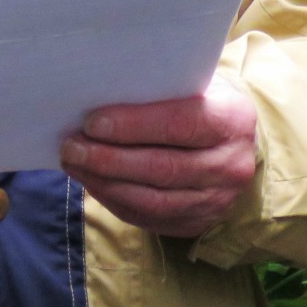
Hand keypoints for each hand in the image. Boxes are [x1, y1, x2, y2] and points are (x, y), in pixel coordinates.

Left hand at [58, 76, 257, 236]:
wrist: (235, 141)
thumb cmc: (200, 101)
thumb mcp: (191, 84)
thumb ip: (158, 90)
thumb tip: (97, 95)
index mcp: (232, 119)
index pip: (180, 124)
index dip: (134, 125)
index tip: (92, 122)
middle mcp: (231, 165)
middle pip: (163, 168)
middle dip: (109, 159)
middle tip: (71, 147)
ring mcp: (217, 200)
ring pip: (153, 200)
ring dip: (106, 183)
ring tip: (74, 164)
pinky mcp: (198, 223)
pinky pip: (149, 217)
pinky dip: (115, 200)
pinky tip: (92, 182)